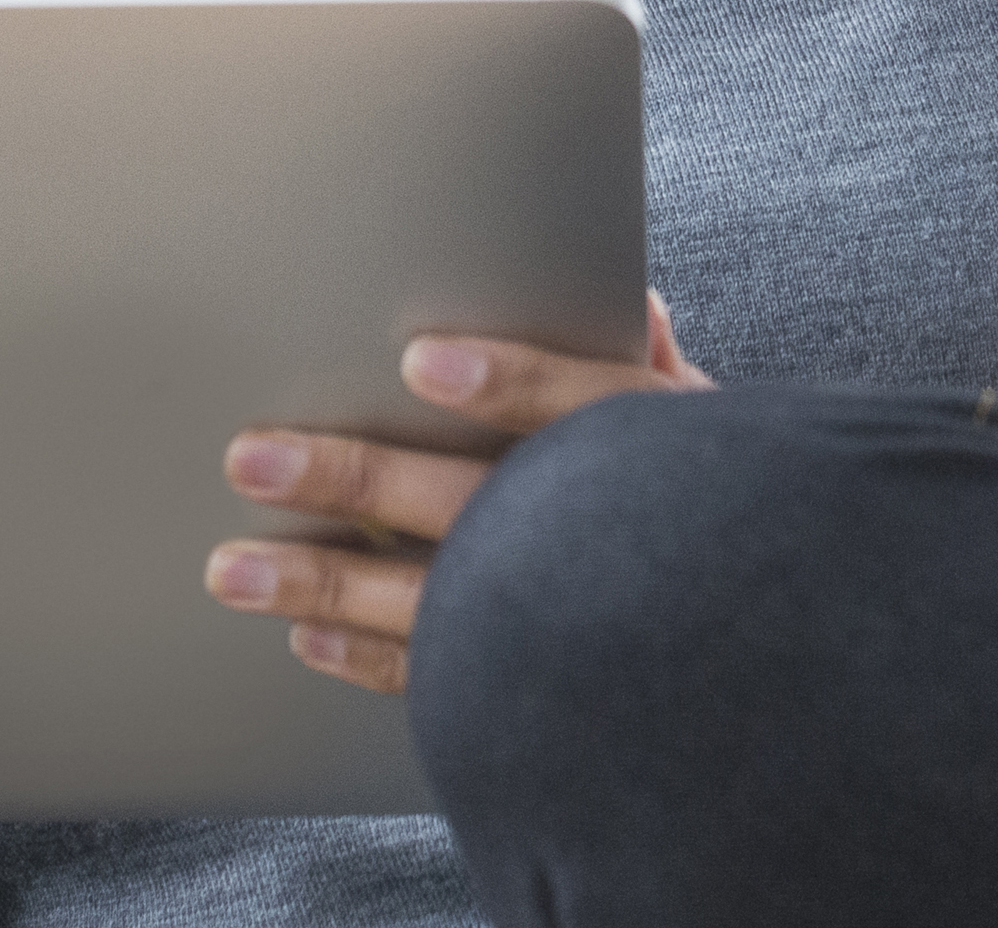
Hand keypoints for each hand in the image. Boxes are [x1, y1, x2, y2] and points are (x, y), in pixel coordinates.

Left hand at [202, 291, 711, 691]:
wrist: (766, 665)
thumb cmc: (731, 531)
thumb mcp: (721, 445)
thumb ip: (662, 374)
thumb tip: (634, 302)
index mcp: (654, 460)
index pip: (587, 409)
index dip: (509, 385)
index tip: (424, 361)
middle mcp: (599, 545)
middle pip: (471, 502)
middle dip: (356, 478)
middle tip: (255, 458)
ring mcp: (560, 630)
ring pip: (427, 606)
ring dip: (321, 586)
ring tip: (232, 571)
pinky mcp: (531, 694)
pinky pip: (440, 682)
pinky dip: (368, 663)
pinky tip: (306, 641)